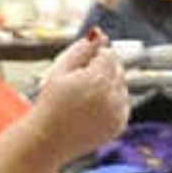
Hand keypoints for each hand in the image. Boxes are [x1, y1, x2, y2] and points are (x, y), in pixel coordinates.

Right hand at [25, 34, 127, 156]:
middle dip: (103, 71)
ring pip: (122, 86)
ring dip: (108, 86)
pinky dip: (112, 103)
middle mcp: (112, 96)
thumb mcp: (60, 70)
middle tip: (80, 84)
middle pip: (118, 68)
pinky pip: (122, 104)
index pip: (109, 54)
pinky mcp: (119, 124)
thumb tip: (99, 33)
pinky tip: (92, 109)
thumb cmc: (51, 102)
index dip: (94, 58)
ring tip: (84, 98)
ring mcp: (118, 112)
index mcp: (97, 79)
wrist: (49, 139)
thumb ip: (82, 49)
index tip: (80, 68)